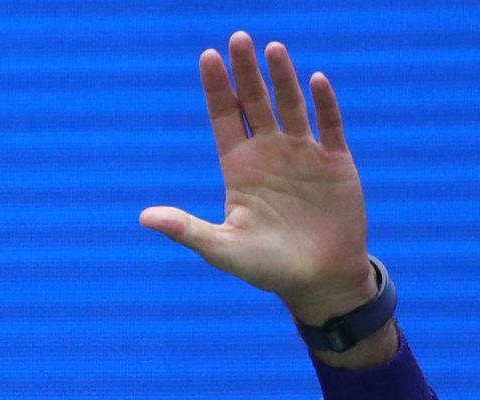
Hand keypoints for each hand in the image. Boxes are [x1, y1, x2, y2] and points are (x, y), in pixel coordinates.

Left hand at [139, 31, 377, 327]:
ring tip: (272, 49)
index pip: (225, 119)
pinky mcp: (336, 163)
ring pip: (291, 106)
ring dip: (282, 78)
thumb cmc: (266, 268)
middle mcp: (270, 154)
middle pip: (255, 103)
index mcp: (239, 169)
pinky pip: (330, 126)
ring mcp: (303, 155)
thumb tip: (143, 217)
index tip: (208, 56)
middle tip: (238, 38)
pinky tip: (314, 81)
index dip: (217, 89)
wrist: (319, 281)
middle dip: (246, 72)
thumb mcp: (222, 249)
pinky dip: (323, 105)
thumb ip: (187, 230)